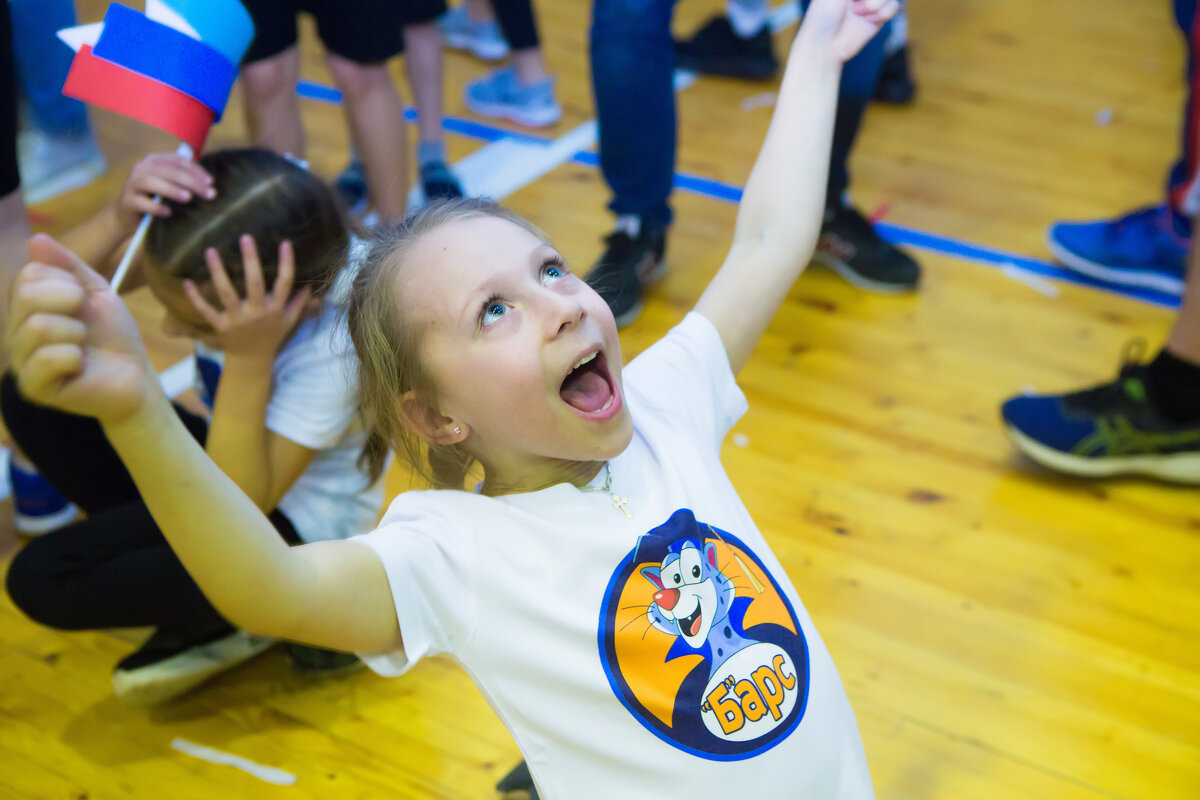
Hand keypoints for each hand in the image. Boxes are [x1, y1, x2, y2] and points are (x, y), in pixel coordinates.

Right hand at [8, 235, 158, 422]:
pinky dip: (73, 358)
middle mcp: (15, 331)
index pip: (29, 274)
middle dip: (71, 304)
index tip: (84, 302)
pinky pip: (45, 358)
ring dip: (75, 333)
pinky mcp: (32, 387)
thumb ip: (68, 266)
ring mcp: (21, 360)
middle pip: (26, 296)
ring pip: (37, 327)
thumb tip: (35, 238)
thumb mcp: (95, 291)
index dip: (67, 283)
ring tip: (83, 346)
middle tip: (86, 324)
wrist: (134, 375)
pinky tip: (80, 366)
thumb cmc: (112, 334)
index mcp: (26, 306)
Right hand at [116, 152, 214, 231]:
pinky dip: (156, 207)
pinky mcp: (127, 201)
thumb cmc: (153, 200)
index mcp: (153, 161)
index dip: (196, 170)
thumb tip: (210, 186)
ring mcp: (132, 184)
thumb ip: (183, 181)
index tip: (211, 182)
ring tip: (188, 198)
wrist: (126, 217)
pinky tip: (168, 213)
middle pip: (168, 170)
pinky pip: (142, 203)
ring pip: (151, 182)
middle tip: (209, 194)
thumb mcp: (168, 186)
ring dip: (171, 189)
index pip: (177, 160)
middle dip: (191, 181)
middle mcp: (141, 169)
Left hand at [183, 235, 312, 362]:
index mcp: (275, 309)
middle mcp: (257, 312)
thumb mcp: (290, 322)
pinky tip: (187, 282)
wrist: (252, 361)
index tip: (285, 243)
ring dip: (218, 272)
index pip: (284, 284)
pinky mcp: (220, 326)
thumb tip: (312, 287)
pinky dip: (196, 297)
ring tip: (211, 251)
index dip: (286, 264)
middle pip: (254, 284)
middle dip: (250, 260)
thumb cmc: (271, 337)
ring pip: (226, 293)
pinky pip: (207, 310)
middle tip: (245, 237)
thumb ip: (300, 304)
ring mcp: (237, 319)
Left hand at [800, 0, 898, 62]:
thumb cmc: (823, 15)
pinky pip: (893, 7)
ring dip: (877, 3)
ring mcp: (870, 2)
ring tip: (859, 13)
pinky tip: (869, 22)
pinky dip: (883, 14)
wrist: (825, 46)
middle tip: (857, 4)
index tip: (858, 2)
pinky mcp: (878, 17)